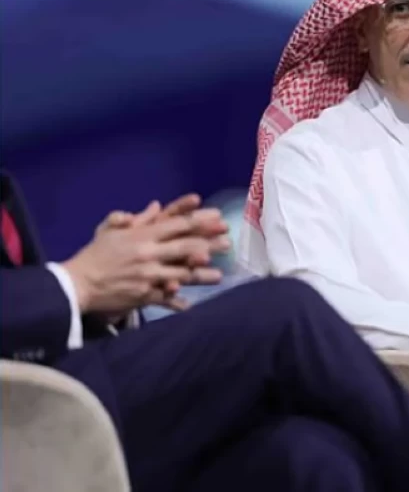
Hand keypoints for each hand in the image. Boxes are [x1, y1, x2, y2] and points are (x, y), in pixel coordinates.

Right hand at [63, 205, 224, 315]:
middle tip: (228, 244)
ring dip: (202, 275)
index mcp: (142, 236)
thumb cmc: (96, 254)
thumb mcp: (111, 231)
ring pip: (181, 275)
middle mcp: (148, 255)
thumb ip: (136, 219)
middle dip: (210, 245)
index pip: (177, 225)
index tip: (219, 219)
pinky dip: (177, 302)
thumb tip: (157, 206)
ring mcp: (147, 276)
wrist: (77, 283)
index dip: (200, 222)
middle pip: (185, 248)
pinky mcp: (143, 295)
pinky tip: (190, 305)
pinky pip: (165, 298)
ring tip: (219, 276)